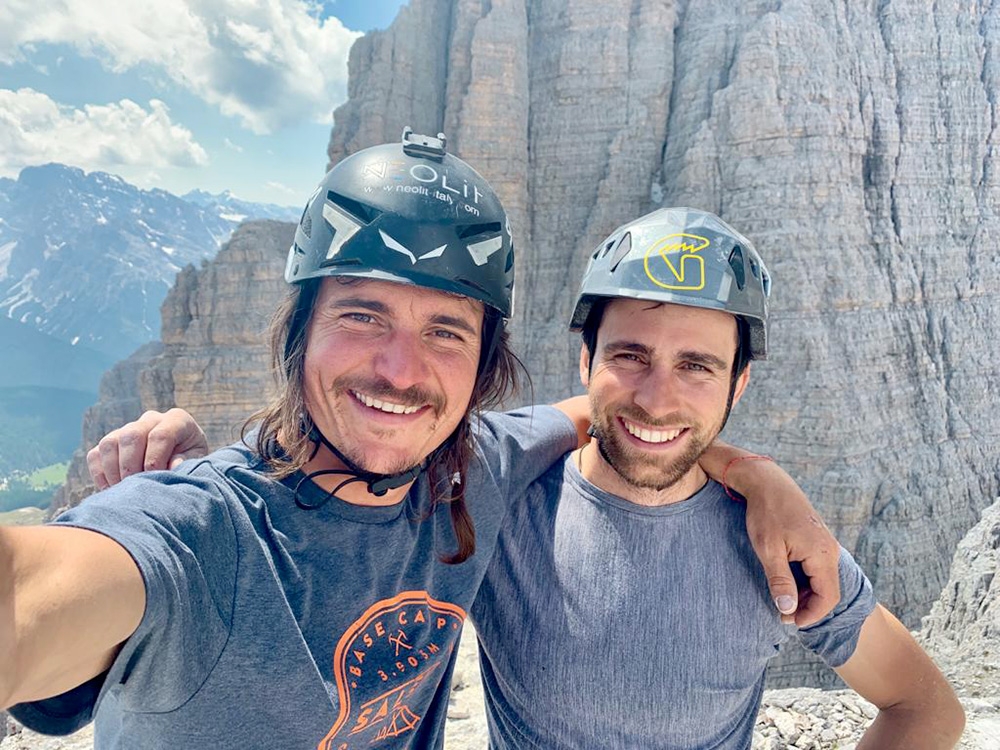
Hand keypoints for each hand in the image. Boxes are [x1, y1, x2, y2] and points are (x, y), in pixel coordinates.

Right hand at [87, 409, 208, 488]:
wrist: (180, 462)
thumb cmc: (191, 462)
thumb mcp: (196, 461)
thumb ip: (187, 462)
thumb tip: (173, 466)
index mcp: (177, 420)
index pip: (160, 435)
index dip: (155, 458)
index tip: (154, 477)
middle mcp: (151, 420)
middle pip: (131, 436)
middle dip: (131, 465)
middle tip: (136, 487)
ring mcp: (128, 429)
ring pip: (109, 443)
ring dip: (113, 471)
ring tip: (124, 490)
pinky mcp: (111, 442)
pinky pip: (95, 454)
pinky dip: (99, 473)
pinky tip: (112, 489)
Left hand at [699, 442, 840, 626]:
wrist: (767, 483)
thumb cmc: (766, 514)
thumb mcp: (768, 550)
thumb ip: (780, 581)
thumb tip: (787, 609)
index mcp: (822, 554)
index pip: (828, 598)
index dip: (810, 615)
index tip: (788, 621)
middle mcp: (830, 550)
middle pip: (828, 591)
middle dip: (807, 606)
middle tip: (781, 613)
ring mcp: (825, 544)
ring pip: (823, 580)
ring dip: (806, 593)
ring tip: (781, 598)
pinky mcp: (817, 540)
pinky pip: (818, 568)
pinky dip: (805, 580)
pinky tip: (786, 580)